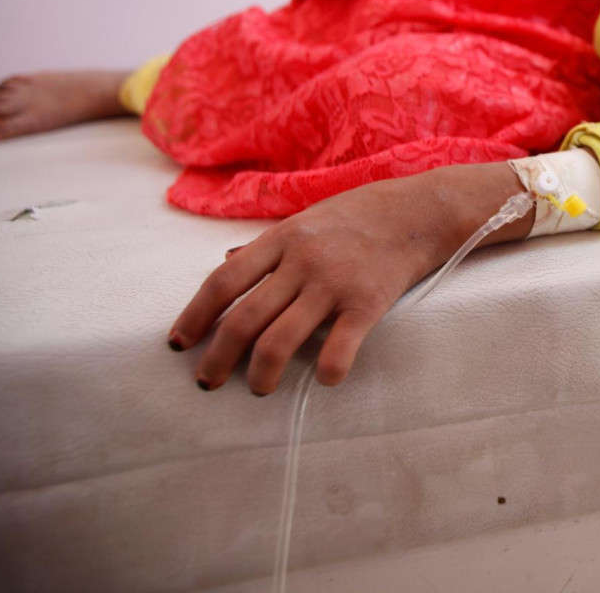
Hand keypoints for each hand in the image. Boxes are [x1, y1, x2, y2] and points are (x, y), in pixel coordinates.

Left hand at [169, 163, 529, 394]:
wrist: (419, 211)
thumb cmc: (358, 216)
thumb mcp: (305, 220)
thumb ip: (265, 246)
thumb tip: (226, 264)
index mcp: (281, 240)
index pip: (223, 282)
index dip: (196, 315)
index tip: (179, 343)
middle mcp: (302, 262)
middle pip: (243, 319)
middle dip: (218, 358)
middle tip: (207, 381)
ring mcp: (335, 283)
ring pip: (280, 340)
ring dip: (260, 374)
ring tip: (258, 389)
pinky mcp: (368, 303)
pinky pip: (338, 348)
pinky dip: (325, 371)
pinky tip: (322, 379)